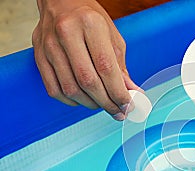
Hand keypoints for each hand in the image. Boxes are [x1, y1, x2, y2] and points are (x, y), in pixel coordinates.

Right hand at [32, 0, 140, 119]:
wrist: (61, 2)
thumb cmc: (90, 19)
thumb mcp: (113, 38)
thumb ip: (121, 67)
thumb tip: (131, 93)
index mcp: (90, 25)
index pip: (106, 68)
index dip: (118, 92)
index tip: (128, 105)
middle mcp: (67, 34)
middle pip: (88, 81)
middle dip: (107, 103)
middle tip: (119, 112)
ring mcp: (49, 45)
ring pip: (71, 89)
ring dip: (91, 104)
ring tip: (103, 105)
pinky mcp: (39, 55)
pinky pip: (54, 89)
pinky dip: (71, 101)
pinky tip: (83, 100)